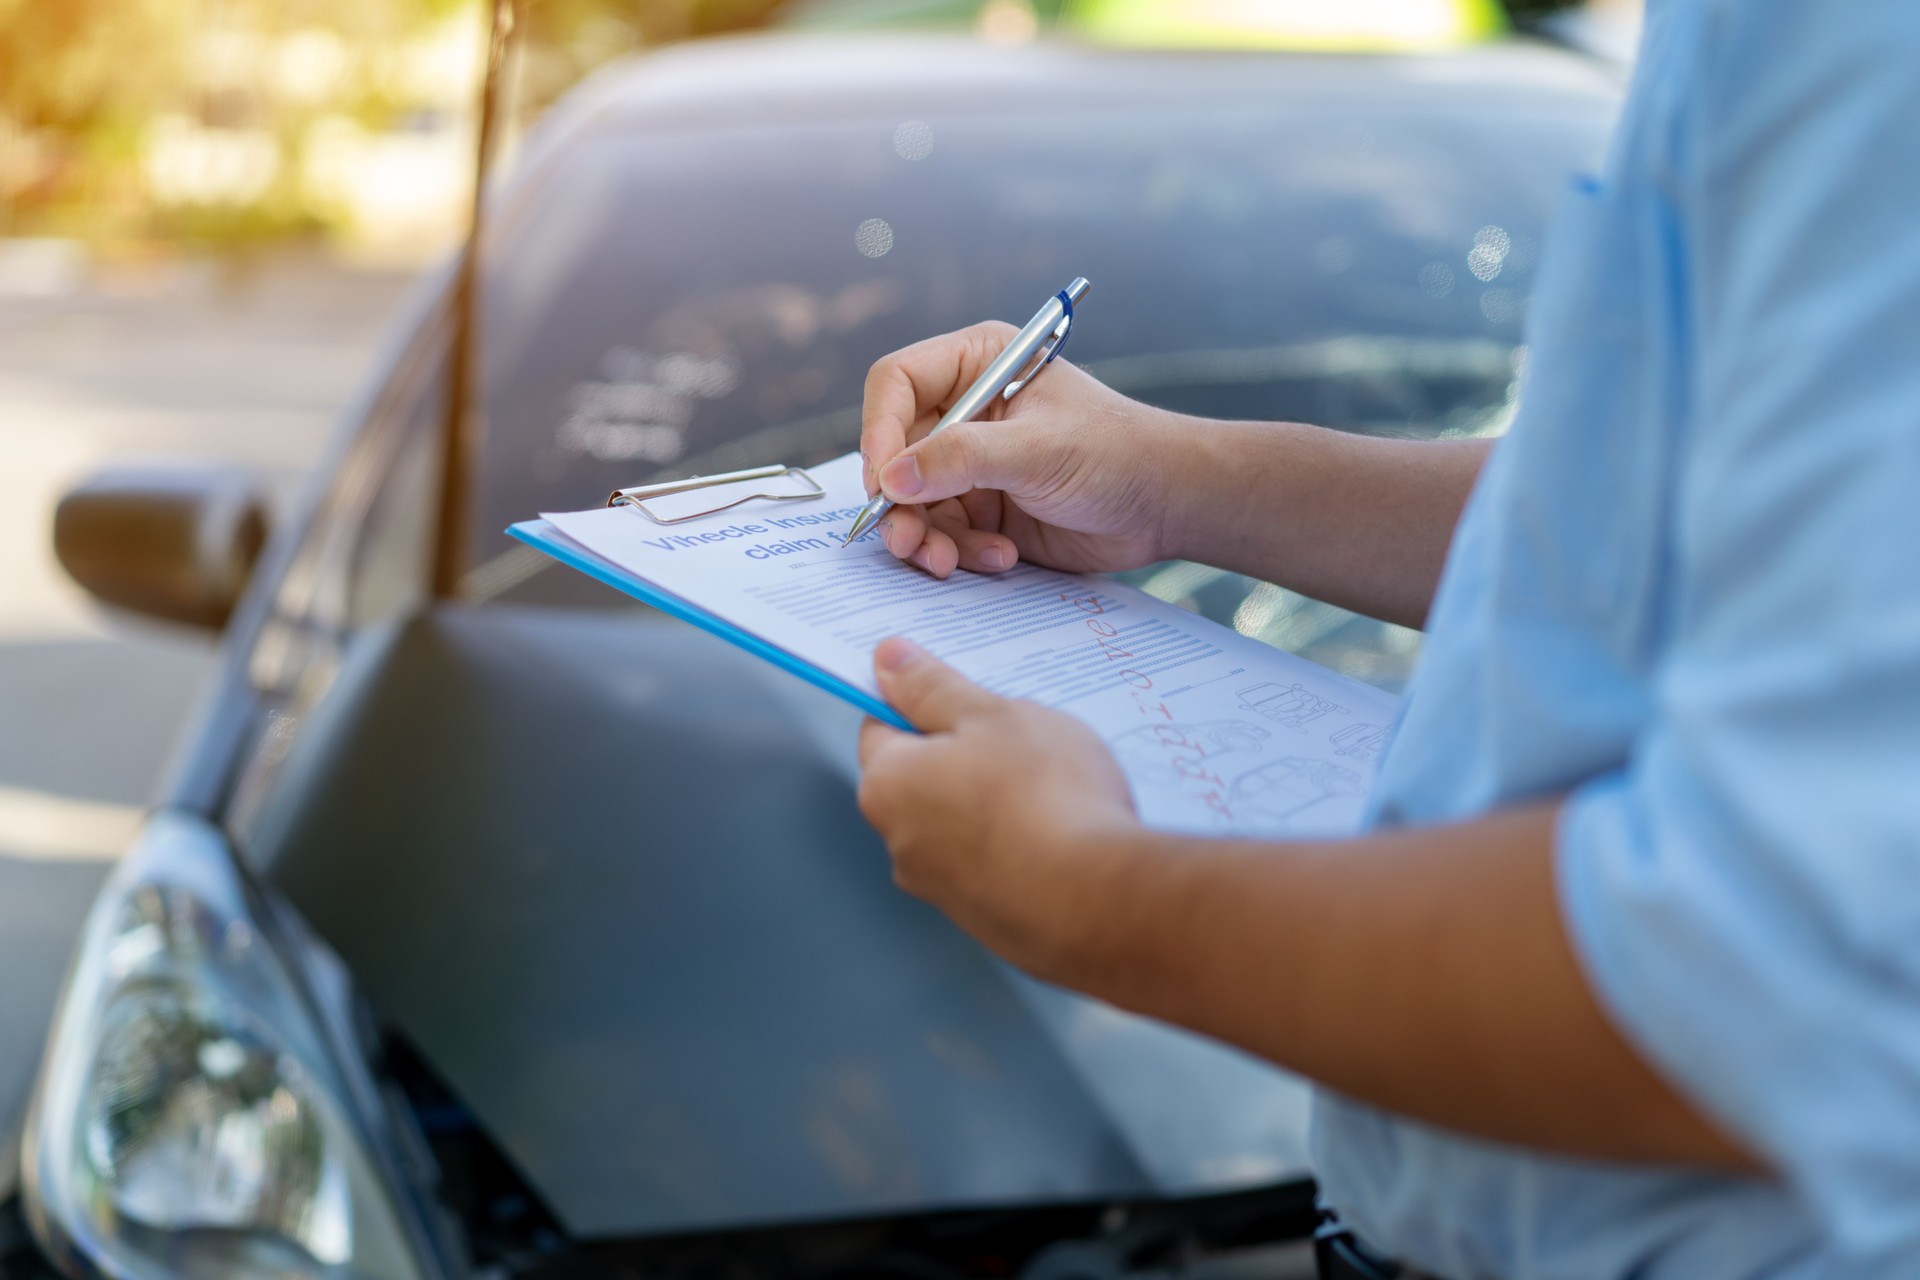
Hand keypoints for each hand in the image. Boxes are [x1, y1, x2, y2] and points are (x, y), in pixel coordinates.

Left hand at [856, 636, 1141, 977]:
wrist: (1099, 903)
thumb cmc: (1044, 799)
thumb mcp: (992, 715)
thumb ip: (934, 687)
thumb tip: (888, 661)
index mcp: (888, 784)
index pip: (882, 727)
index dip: (921, 702)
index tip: (960, 694)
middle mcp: (901, 843)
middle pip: (924, 778)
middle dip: (967, 755)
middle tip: (1021, 739)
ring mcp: (943, 890)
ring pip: (963, 824)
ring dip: (996, 804)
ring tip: (1055, 790)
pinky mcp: (986, 921)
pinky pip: (996, 866)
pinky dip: (1020, 847)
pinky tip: (1063, 834)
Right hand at [860, 321, 1184, 577]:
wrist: (1164, 505)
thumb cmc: (1116, 453)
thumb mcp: (1038, 449)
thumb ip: (963, 459)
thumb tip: (891, 478)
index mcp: (976, 363)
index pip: (895, 383)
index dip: (878, 429)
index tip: (882, 479)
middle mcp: (964, 410)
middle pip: (894, 451)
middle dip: (899, 501)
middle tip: (907, 539)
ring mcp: (970, 463)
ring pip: (911, 502)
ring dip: (925, 537)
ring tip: (947, 562)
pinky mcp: (981, 509)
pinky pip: (943, 534)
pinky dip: (961, 553)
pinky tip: (1001, 557)